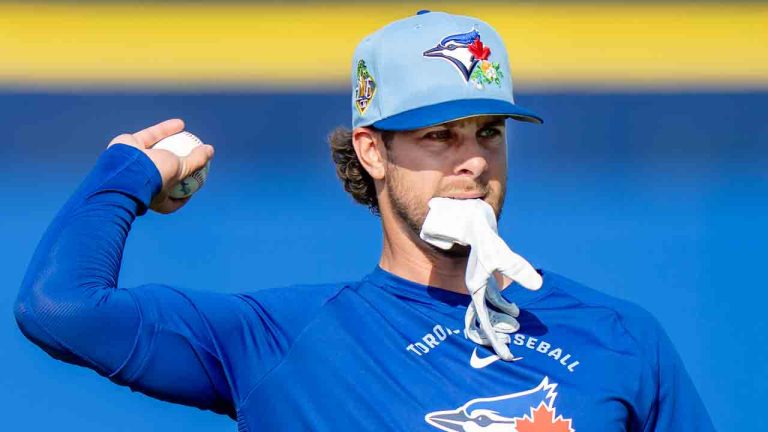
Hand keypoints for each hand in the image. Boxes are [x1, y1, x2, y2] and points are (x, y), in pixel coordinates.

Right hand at [107, 119, 214, 213]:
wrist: (123, 167)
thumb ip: (196, 161)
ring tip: (189, 136)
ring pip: (156, 152)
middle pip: (163, 174)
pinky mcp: (127, 146)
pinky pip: (150, 136)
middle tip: (193, 158)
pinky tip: (180, 124)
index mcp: (153, 197)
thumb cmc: (155, 176)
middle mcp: (142, 181)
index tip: (194, 189)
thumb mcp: (180, 171)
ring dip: (173, 144)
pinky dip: (165, 130)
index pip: (170, 203)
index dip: (183, 197)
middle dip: (177, 167)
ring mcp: (133, 164)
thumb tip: (210, 151)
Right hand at [420, 197, 541, 360]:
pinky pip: (492, 300)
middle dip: (496, 336)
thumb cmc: (485, 238)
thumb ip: (519, 269)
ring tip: (518, 327)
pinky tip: (516, 309)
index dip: (494, 339)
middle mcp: (475, 289)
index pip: (484, 321)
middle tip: (509, 352)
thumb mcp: (503, 254)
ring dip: (501, 320)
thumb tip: (537, 286)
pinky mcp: (485, 279)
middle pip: (484, 320)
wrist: (475, 222)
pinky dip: (503, 307)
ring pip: (489, 311)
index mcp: (475, 289)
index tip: (504, 354)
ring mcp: (479, 285)